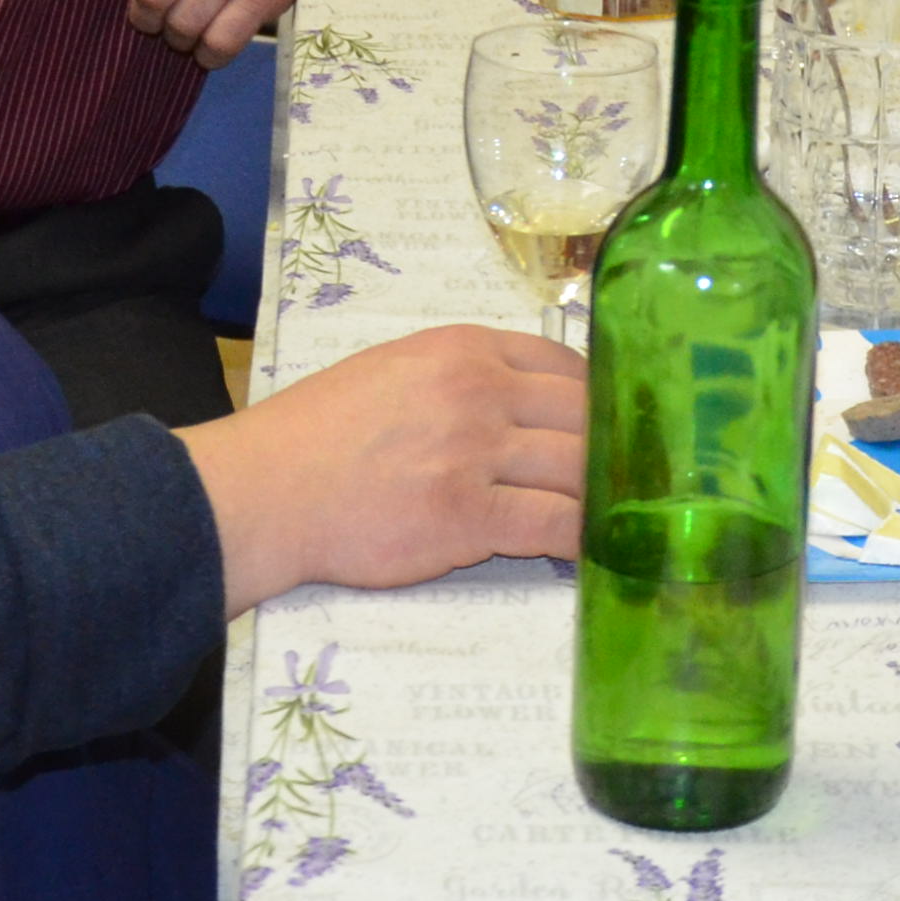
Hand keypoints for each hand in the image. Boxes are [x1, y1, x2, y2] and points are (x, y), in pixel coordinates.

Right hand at [183, 322, 589, 603]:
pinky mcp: (469, 516)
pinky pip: (554, 524)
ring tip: (618, 519)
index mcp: (462, 348)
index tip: (613, 427)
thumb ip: (459, 377)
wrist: (265, 490)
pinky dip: (580, 540)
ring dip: (605, 497)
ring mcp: (476, 451)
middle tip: (635, 480)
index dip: (600, 399)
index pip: (565, 363)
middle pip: (585, 414)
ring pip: (580, 469)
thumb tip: (519, 403)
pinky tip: (589, 551)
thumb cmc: (316, 435)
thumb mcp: (392, 370)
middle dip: (614, 450)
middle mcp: (479, 389)